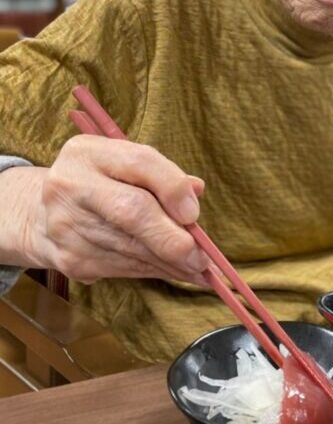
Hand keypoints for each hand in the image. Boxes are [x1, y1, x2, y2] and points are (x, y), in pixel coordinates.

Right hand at [15, 135, 210, 283]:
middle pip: (132, 212)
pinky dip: (155, 271)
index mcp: (88, 152)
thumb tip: (196, 191)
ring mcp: (66, 225)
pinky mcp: (68, 259)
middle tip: (201, 256)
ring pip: (130, 248)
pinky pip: (122, 268)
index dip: (173, 188)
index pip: (139, 162)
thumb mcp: (125, 165)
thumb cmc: (101, 182)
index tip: (194, 213)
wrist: (40, 213)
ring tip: (199, 268)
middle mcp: (71, 184)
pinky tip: (177, 272)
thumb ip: (162, 174)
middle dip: (172, 238)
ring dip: (171, 262)